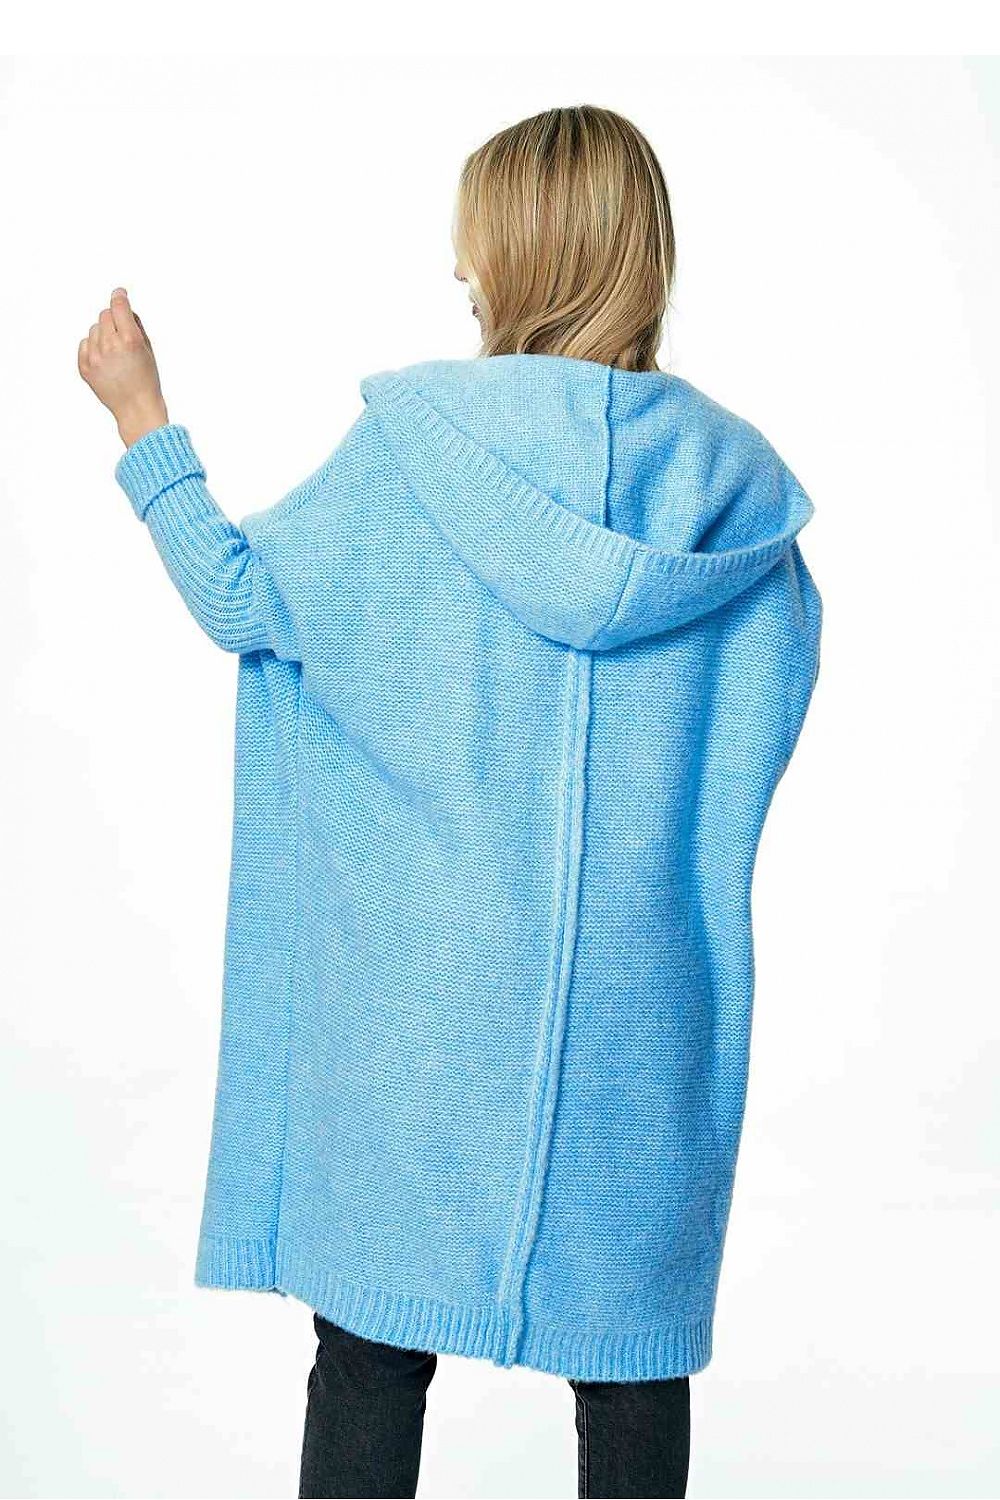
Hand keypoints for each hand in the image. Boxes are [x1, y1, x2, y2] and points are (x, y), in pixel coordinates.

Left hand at [78, 287, 168, 447]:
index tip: (119, 293)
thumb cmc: (146, 380)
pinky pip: (84, 344)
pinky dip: (93, 347)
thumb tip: (125, 309)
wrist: (136, 408)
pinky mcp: (85, 367)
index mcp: (130, 340)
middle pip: (104, 315)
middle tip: (121, 334)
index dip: (119, 296)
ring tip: (114, 352)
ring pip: (93, 329)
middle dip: (113, 320)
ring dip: (103, 334)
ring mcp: (95, 357)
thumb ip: (136, 326)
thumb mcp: (148, 349)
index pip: (118, 306)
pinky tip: (105, 360)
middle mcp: (110, 346)